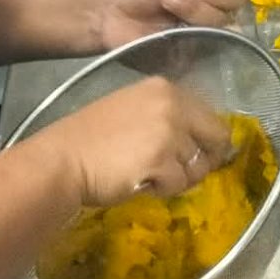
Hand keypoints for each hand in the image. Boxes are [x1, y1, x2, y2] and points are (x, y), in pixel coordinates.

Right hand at [34, 75, 234, 204]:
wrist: (62, 160)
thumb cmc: (90, 139)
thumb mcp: (133, 112)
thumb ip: (167, 118)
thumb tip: (199, 142)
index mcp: (165, 88)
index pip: (210, 116)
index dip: (208, 140)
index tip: (196, 155)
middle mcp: (172, 104)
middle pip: (217, 138)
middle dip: (204, 160)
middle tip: (182, 174)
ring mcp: (168, 131)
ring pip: (198, 166)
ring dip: (178, 178)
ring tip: (148, 175)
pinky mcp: (161, 160)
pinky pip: (179, 184)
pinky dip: (163, 190)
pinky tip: (139, 182)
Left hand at [87, 0, 247, 47]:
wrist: (111, 11)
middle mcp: (211, 17)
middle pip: (231, 14)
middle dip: (203, 3)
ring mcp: (202, 40)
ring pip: (221, 31)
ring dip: (193, 14)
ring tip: (166, 6)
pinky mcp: (191, 59)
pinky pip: (206, 53)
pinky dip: (192, 41)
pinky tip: (174, 33)